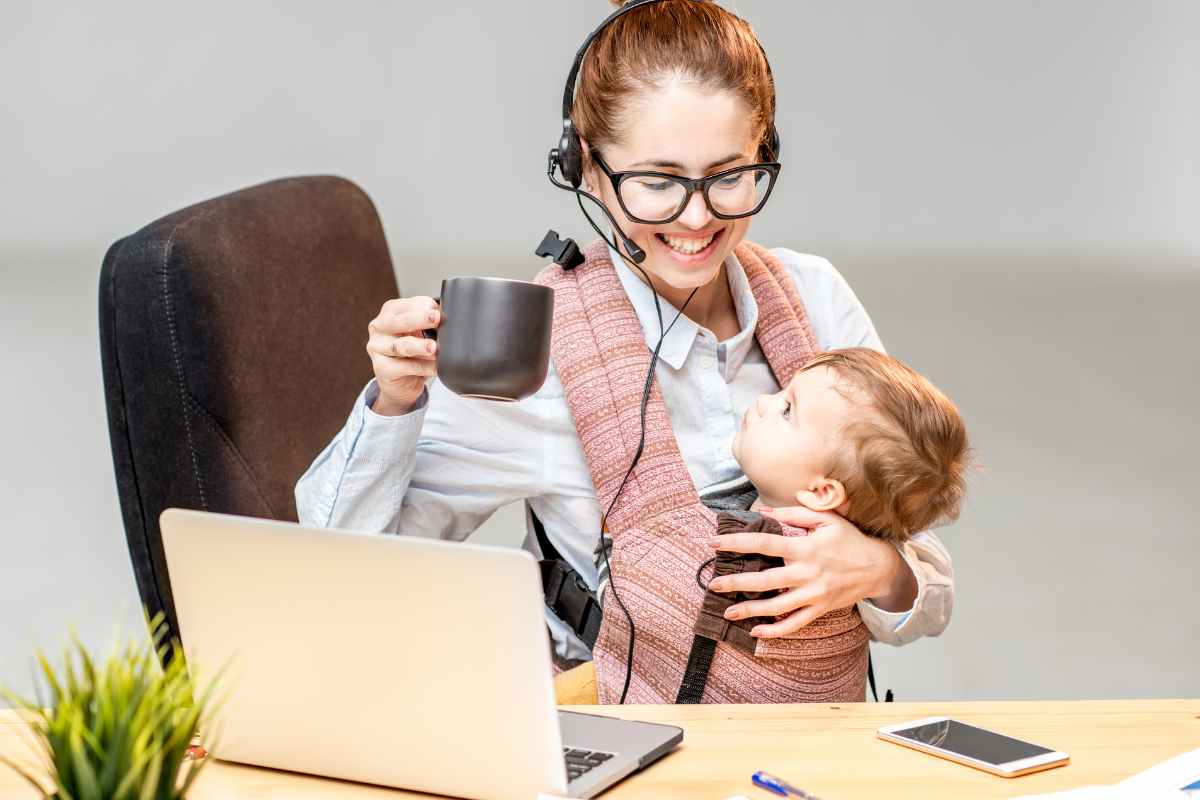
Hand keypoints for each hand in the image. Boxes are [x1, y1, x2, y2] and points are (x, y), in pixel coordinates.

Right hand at [365, 296, 440, 414]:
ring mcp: (377, 348)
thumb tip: (447, 316)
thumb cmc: (412, 350)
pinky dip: (423, 367)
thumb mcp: (420, 331)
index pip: (407, 305)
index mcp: (390, 312)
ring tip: (434, 348)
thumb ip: (430, 321)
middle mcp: (379, 327)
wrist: (402, 381)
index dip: (423, 306)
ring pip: (400, 346)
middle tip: (436, 318)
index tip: (438, 310)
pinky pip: (404, 367)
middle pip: (399, 322)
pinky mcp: (381, 368)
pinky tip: (435, 367)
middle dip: (419, 319)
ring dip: (419, 346)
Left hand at [706, 505, 912, 637]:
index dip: (738, 543)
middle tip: (713, 585)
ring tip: (728, 612)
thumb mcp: (825, 519)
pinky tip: (757, 632)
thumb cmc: (849, 539)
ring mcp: (814, 594)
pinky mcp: (820, 609)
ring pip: (776, 607)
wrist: (878, 567)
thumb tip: (764, 513)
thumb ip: (793, 515)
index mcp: (805, 548)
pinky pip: (795, 624)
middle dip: (736, 583)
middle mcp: (807, 573)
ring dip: (750, 611)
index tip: (715, 543)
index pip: (764, 544)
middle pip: (765, 580)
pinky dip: (775, 631)